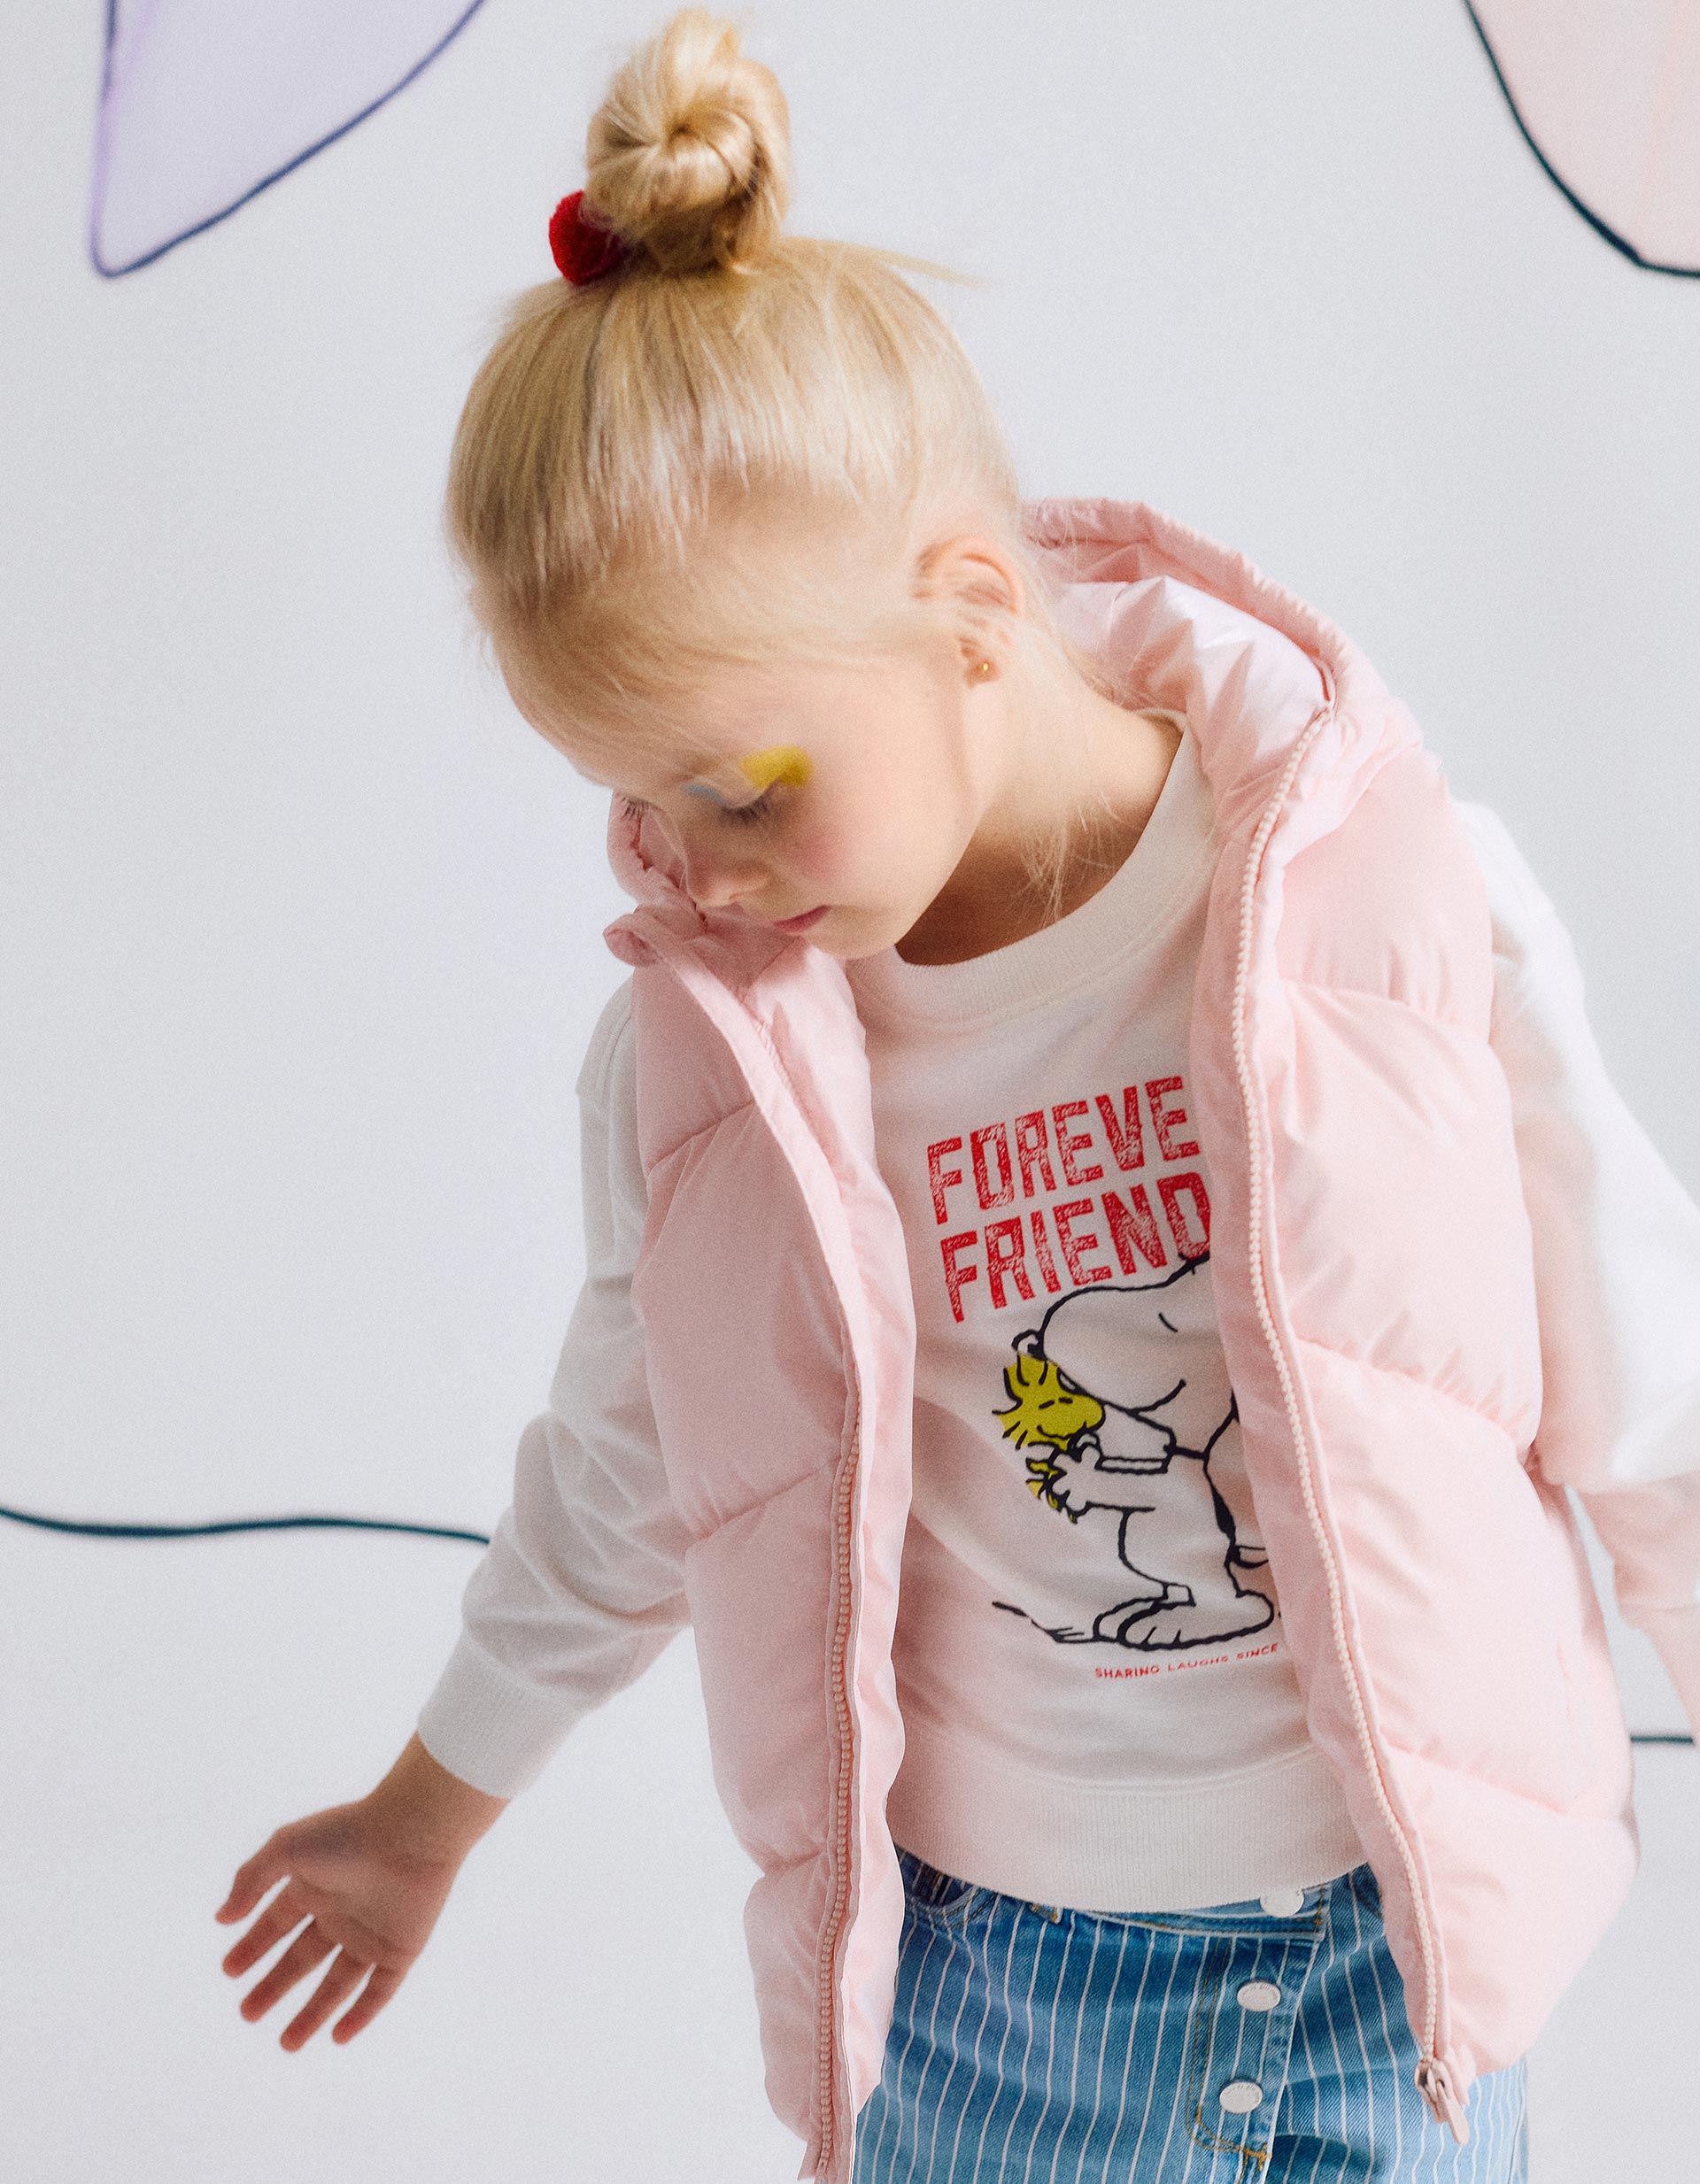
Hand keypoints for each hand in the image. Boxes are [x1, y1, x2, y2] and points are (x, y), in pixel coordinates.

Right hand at [216, 1736, 506, 2049]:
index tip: (228, 1971)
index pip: (277, 1923)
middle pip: (302, 1959)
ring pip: (338, 1983)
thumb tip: (221, 1918)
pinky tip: (337, 2038)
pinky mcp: (401, 1949)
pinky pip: (380, 1990)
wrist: (413, 1832)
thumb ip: (250, 1879)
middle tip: (246, 2014)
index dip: (253, 1946)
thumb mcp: (287, 1848)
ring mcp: (372, 1933)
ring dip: (312, 2013)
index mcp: (316, 1885)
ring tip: (285, 2045)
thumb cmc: (349, 1832)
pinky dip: (361, 2014)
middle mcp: (343, 1911)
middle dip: (274, 1986)